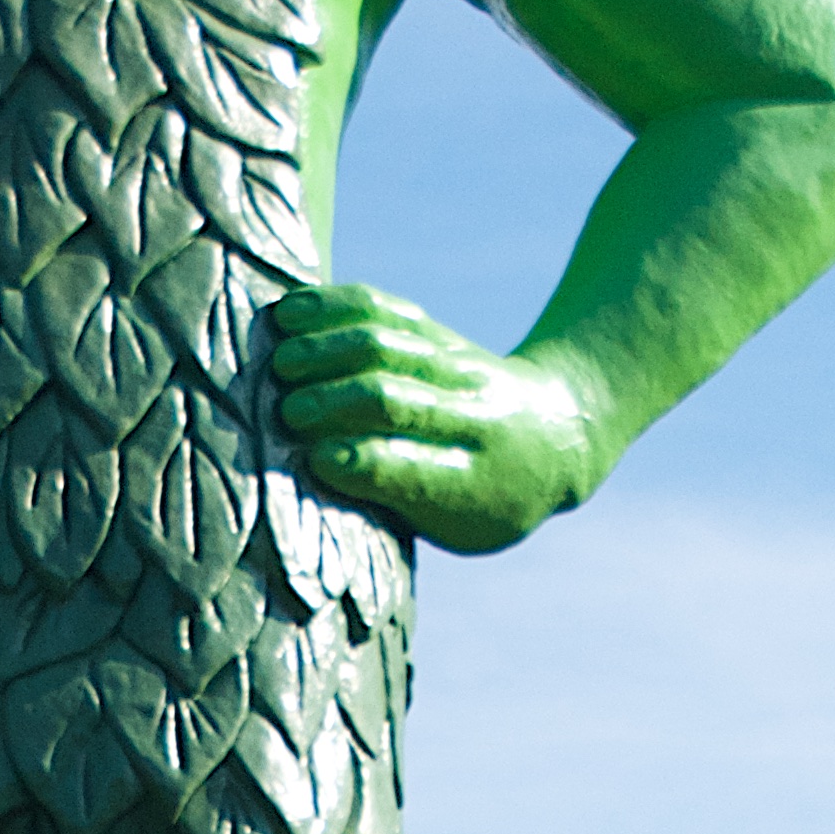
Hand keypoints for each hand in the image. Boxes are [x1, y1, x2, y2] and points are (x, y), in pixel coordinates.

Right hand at [272, 284, 603, 554]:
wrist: (554, 436)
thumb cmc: (485, 499)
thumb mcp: (459, 525)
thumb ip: (398, 507)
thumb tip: (318, 486)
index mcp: (474, 484)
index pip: (415, 470)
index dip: (364, 463)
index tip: (316, 461)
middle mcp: (471, 417)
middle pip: (395, 399)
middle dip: (335, 402)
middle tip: (287, 412)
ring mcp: (454, 366)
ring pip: (387, 344)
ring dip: (327, 350)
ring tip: (280, 362)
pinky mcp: (435, 331)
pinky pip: (383, 309)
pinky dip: (333, 307)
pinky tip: (291, 313)